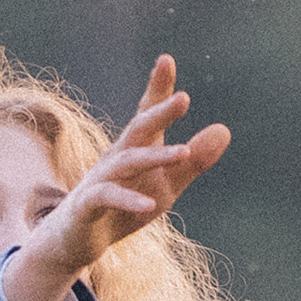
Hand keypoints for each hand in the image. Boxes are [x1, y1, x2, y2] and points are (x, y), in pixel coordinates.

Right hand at [0, 55, 228, 300]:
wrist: (76, 240)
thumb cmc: (124, 207)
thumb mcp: (167, 186)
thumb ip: (194, 161)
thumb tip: (225, 129)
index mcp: (135, 148)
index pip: (147, 114)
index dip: (157, 89)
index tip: (166, 59)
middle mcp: (116, 157)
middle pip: (138, 129)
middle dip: (159, 113)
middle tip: (184, 98)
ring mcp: (100, 179)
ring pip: (126, 161)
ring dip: (155, 157)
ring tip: (183, 153)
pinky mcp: (87, 204)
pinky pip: (107, 197)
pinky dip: (128, 200)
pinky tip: (149, 206)